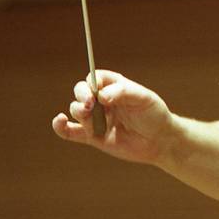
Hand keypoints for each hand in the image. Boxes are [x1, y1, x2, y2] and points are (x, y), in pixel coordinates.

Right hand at [51, 69, 175, 165]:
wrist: (160, 141)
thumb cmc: (154, 115)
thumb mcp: (144, 98)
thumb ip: (123, 93)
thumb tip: (100, 96)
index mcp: (115, 87)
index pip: (95, 77)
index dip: (92, 82)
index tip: (96, 90)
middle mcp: (102, 101)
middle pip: (81, 91)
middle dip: (82, 95)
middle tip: (90, 104)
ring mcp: (96, 118)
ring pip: (76, 110)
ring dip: (78, 111)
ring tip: (89, 115)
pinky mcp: (92, 137)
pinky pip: (70, 132)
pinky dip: (60, 127)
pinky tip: (59, 121)